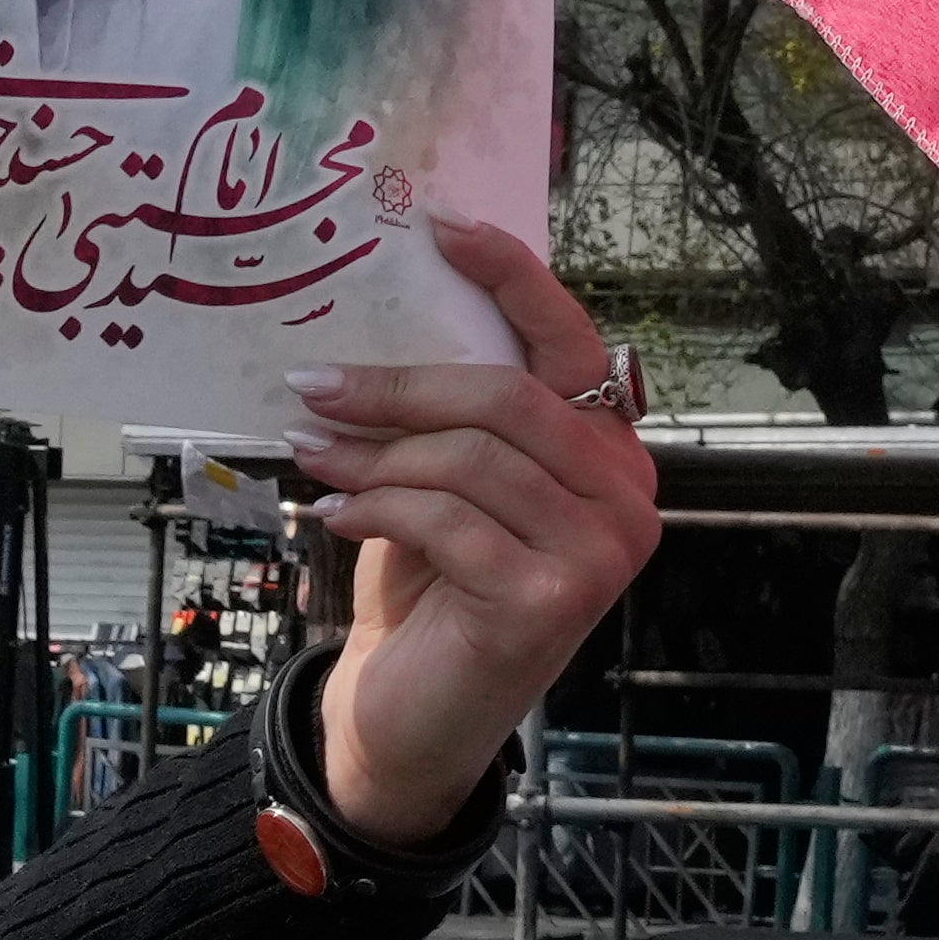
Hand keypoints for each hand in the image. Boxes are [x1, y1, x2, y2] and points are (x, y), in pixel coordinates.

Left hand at [286, 217, 659, 845]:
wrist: (419, 711)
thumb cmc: (432, 586)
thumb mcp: (447, 482)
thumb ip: (451, 414)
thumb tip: (374, 319)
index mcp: (610, 448)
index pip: (569, 341)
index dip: (511, 277)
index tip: (440, 228)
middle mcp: (626, 494)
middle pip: (507, 398)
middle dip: (399, 384)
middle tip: (312, 381)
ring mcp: (601, 552)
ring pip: (471, 459)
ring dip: (375, 450)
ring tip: (312, 450)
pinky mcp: (553, 600)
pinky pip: (450, 522)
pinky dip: (380, 507)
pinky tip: (337, 509)